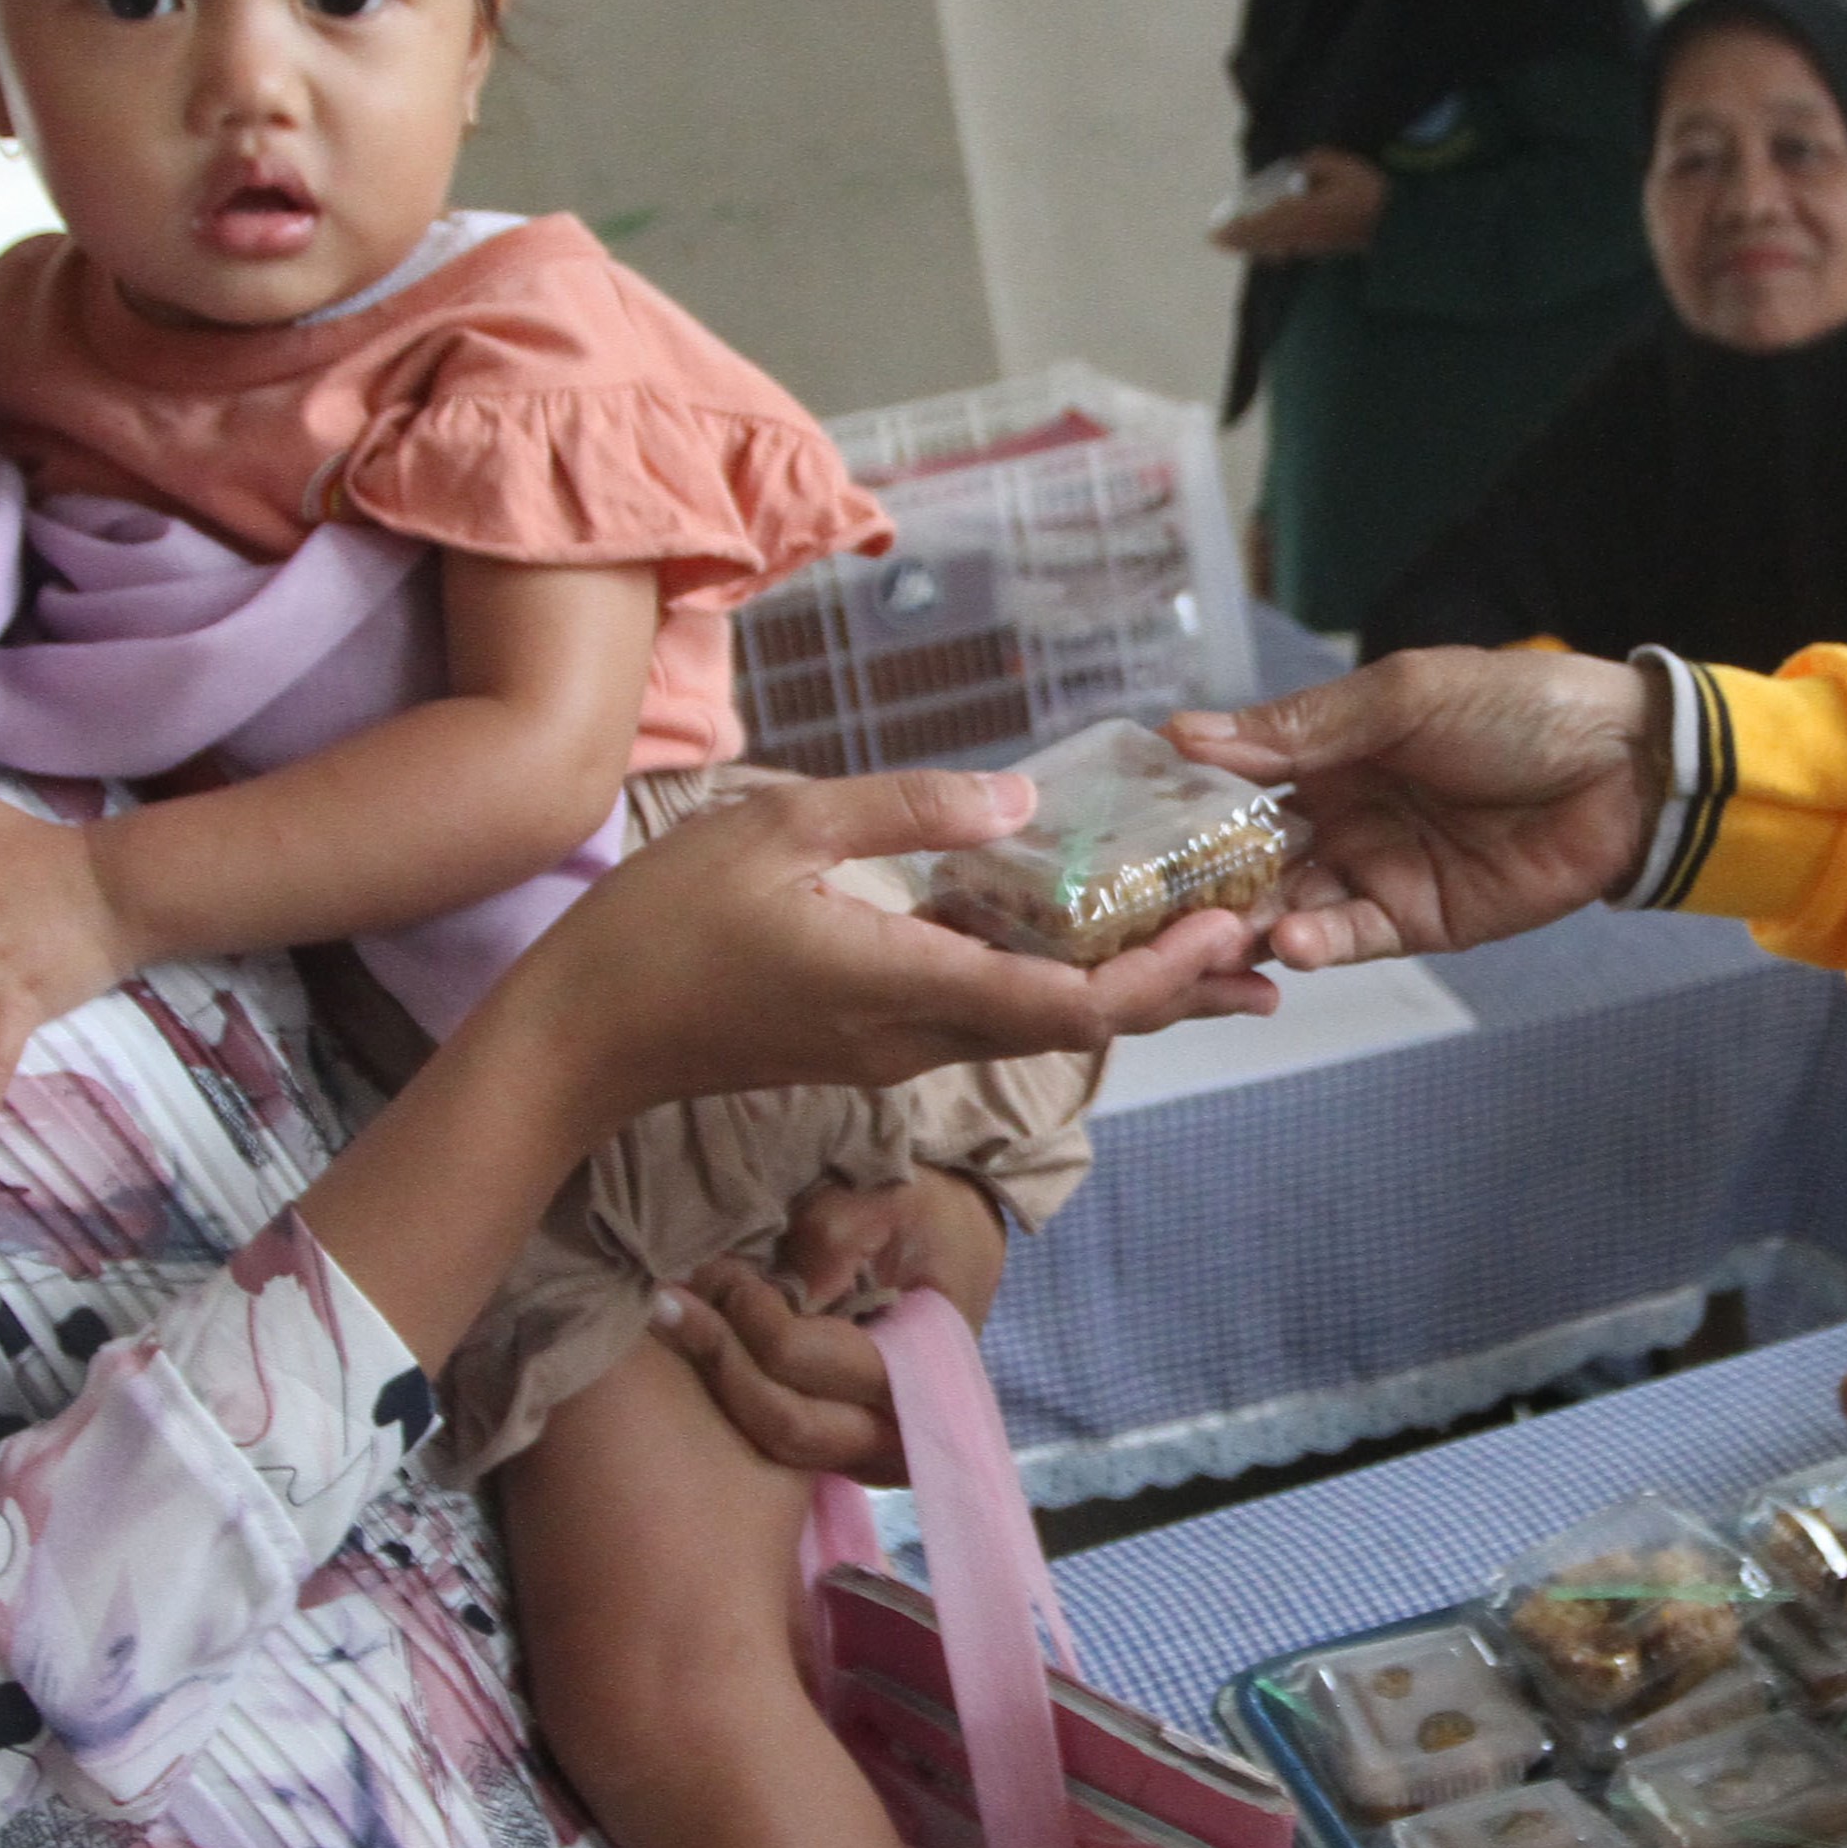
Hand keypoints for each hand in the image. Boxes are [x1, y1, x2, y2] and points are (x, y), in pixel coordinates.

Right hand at [498, 770, 1280, 1133]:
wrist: (580, 1038)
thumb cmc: (662, 926)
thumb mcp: (779, 828)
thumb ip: (907, 812)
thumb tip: (1023, 801)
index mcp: (909, 985)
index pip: (1072, 1007)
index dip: (1163, 975)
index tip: (1229, 925)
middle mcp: (920, 1035)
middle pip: (1079, 1023)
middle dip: (1178, 986)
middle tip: (1265, 944)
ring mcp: (897, 1046)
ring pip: (1039, 1020)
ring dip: (1126, 986)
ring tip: (1210, 944)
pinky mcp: (873, 1039)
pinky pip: (987, 1009)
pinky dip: (1054, 978)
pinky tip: (1083, 937)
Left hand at [645, 1177, 1008, 1482]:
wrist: (955, 1243)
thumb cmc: (924, 1218)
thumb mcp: (888, 1202)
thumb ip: (833, 1237)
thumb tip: (765, 1288)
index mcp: (924, 1368)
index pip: (805, 1359)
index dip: (748, 1314)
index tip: (714, 1267)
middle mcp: (901, 1430)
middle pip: (783, 1423)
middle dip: (718, 1357)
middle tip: (670, 1299)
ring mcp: (869, 1451)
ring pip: (769, 1445)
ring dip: (713, 1381)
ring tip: (670, 1318)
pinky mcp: (841, 1449)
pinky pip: (768, 1443)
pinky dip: (726, 1398)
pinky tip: (694, 1346)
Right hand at [1171, 646, 1661, 967]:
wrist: (1625, 767)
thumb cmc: (1519, 708)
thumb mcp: (1401, 699)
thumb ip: (1300, 727)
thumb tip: (1186, 734)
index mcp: (1330, 751)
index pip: (1240, 785)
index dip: (1189, 806)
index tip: (1127, 825)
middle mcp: (1342, 815)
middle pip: (1255, 857)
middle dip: (1206, 882)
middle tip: (1149, 906)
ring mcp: (1378, 870)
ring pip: (1292, 904)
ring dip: (1252, 920)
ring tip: (1215, 931)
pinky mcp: (1419, 921)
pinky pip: (1353, 937)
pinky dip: (1317, 942)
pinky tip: (1290, 940)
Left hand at [1206, 146, 1385, 258]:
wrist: (1396, 224)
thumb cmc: (1368, 191)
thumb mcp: (1340, 166)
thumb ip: (1314, 165)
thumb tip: (1299, 171)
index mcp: (1302, 213)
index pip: (1261, 223)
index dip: (1238, 229)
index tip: (1216, 234)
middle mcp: (1303, 233)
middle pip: (1263, 239)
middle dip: (1239, 239)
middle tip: (1215, 240)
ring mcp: (1313, 244)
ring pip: (1275, 246)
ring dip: (1253, 244)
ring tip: (1232, 243)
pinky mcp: (1324, 248)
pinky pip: (1291, 248)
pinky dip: (1273, 247)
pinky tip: (1269, 248)